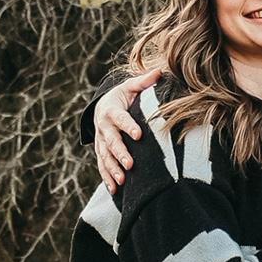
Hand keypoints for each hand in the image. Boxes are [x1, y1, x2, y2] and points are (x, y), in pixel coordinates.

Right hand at [95, 65, 162, 192]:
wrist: (102, 107)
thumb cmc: (122, 97)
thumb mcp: (131, 87)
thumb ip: (144, 82)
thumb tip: (160, 72)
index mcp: (111, 110)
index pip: (120, 119)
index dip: (128, 126)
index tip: (139, 135)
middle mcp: (104, 128)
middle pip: (111, 142)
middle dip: (120, 153)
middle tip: (130, 164)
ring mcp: (101, 142)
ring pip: (105, 157)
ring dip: (113, 169)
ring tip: (123, 181)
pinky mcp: (101, 153)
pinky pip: (102, 167)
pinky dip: (107, 178)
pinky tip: (115, 190)